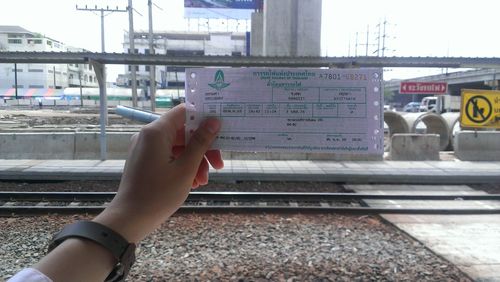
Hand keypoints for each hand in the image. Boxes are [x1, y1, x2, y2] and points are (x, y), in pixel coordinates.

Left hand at [94, 104, 222, 241]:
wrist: (130, 218)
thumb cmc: (158, 194)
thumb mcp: (185, 168)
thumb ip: (201, 143)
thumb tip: (214, 122)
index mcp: (156, 132)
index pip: (184, 112)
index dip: (203, 118)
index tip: (220, 129)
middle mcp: (149, 136)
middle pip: (183, 132)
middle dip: (202, 148)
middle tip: (218, 164)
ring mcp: (146, 148)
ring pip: (178, 146)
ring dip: (194, 160)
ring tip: (203, 181)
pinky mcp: (145, 160)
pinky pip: (169, 156)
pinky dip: (182, 166)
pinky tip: (192, 182)